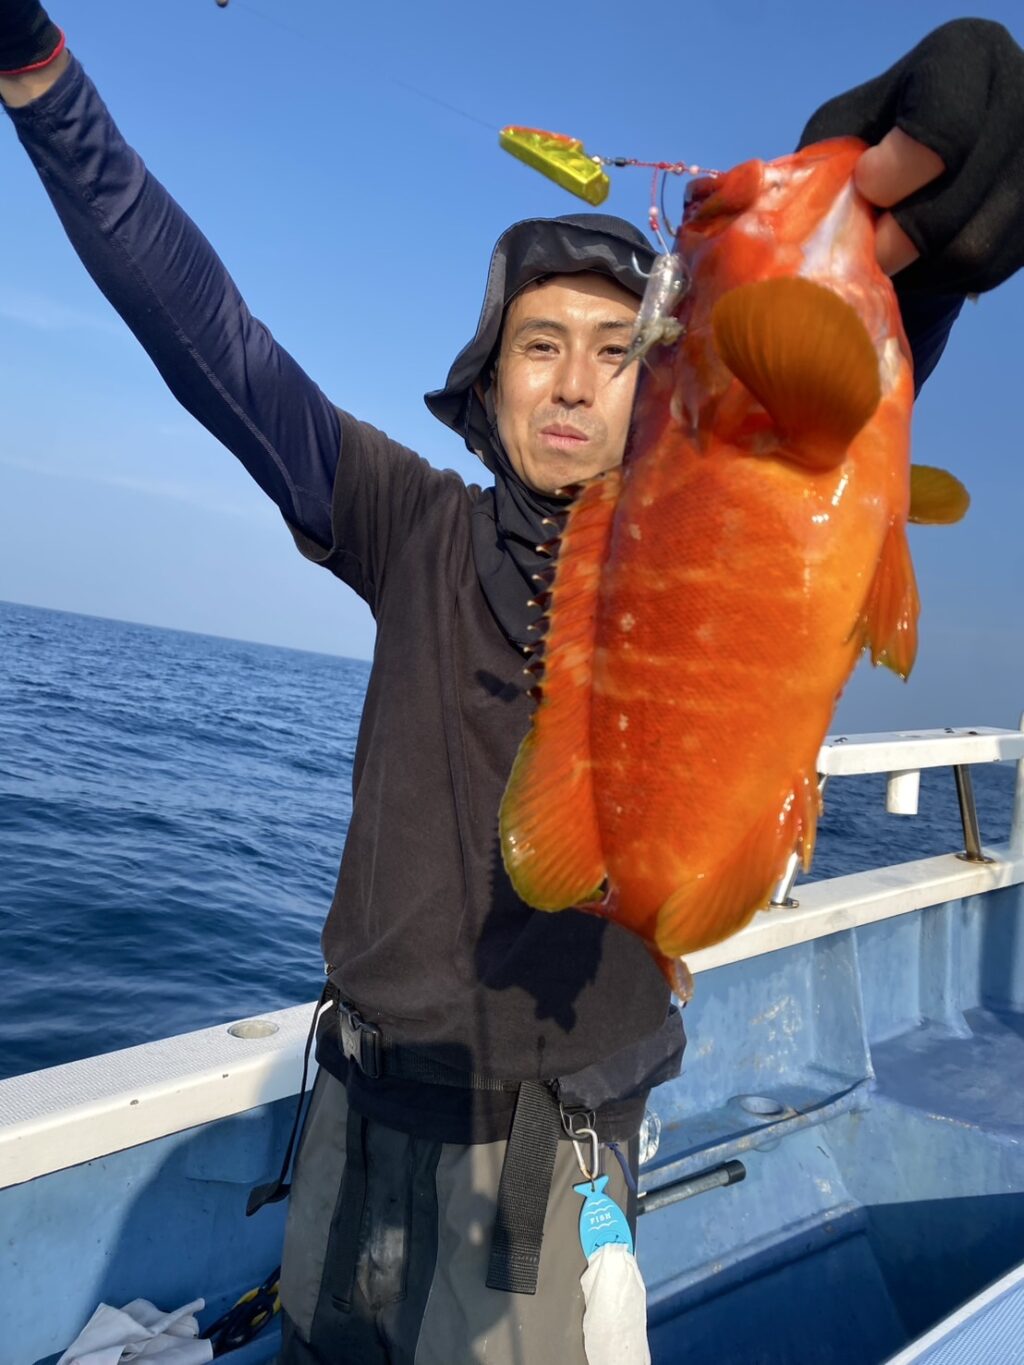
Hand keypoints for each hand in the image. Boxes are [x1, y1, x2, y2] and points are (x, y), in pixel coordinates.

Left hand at [798, 18, 1023, 293]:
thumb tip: (769, 216)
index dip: (897, 172)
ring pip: (969, 249)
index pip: (943, 128)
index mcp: (964, 58)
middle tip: (863, 247)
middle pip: (953, 202)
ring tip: (883, 255)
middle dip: (894, 238)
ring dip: (913, 267)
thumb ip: (823, 162)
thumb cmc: (873, 137)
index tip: (867, 184)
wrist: (929, 159)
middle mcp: (1018, 98)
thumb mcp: (843, 130)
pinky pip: (983, 272)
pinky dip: (938, 280)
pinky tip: (917, 261)